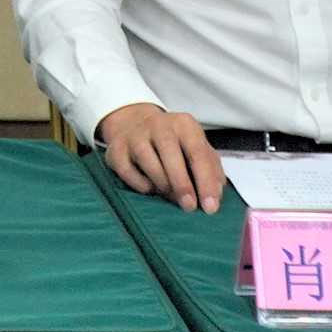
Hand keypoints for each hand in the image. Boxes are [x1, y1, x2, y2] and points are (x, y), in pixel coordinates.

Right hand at [98, 102, 225, 213]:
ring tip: (169, 192)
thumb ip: (210, 168)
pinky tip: (150, 185)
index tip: (210, 207)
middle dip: (182, 186)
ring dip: (163, 186)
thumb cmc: (173, 143)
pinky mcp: (116, 150)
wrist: (134, 124)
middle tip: (189, 207)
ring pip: (151, 167)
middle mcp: (158, 125)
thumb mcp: (196, 147)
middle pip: (172, 158)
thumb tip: (216, 193)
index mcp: (183, 124)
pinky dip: (142, 186)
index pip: (198, 153)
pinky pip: (130, 175)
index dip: (205, 182)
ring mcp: (134, 136)